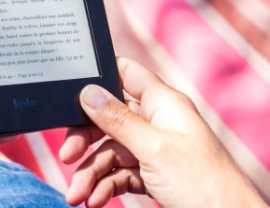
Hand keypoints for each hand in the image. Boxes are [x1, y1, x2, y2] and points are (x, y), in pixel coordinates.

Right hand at [59, 57, 266, 207]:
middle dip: (85, 139)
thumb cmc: (202, 184)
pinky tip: (94, 201)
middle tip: (67, 157)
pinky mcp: (154, 174)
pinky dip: (105, 186)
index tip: (70, 92)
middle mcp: (158, 121)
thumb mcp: (153, 149)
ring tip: (77, 196)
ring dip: (91, 172)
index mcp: (163, 103)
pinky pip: (120, 173)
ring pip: (111, 151)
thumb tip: (88, 91)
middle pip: (109, 118)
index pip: (126, 73)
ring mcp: (155, 149)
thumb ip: (118, 119)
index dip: (98, 77)